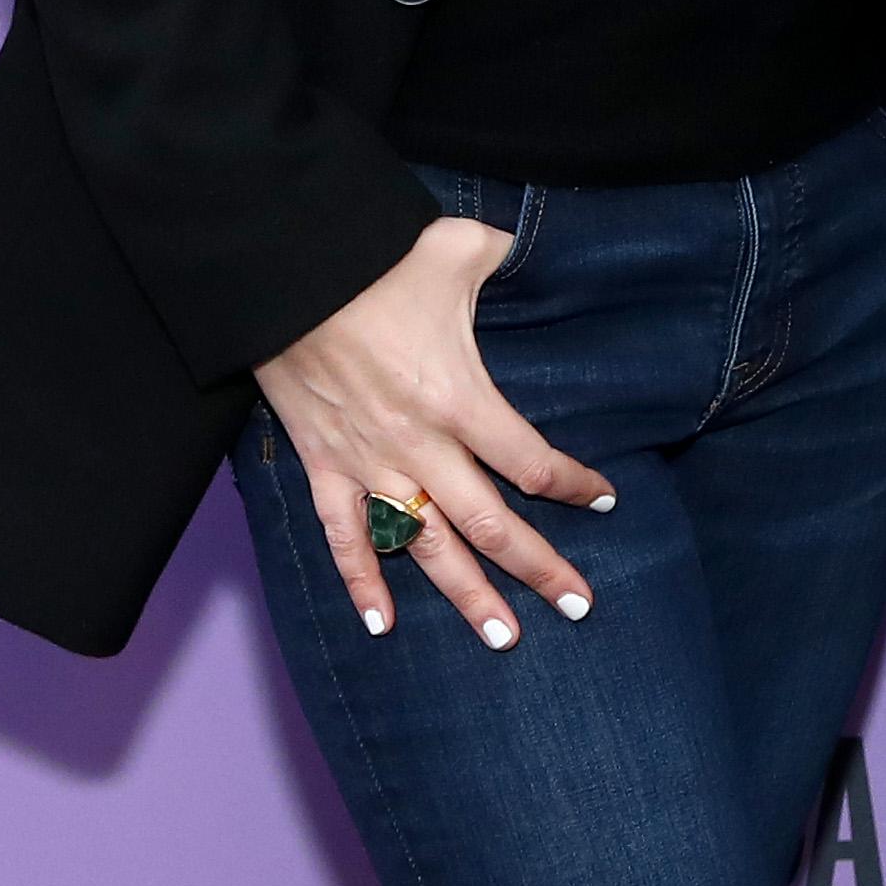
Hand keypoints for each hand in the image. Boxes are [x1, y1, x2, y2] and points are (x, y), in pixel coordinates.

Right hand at [250, 218, 615, 651]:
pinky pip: (342, 536)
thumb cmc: (374, 257)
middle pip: (490, 523)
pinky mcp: (321, 465)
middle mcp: (418, 444)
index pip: (531, 461)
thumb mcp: (462, 249)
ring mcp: (367, 462)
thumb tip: (547, 247)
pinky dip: (360, 582)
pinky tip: (380, 623)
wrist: (281, 274)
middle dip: (539, 568)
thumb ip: (514, 256)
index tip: (604, 501)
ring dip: (465, 595)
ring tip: (503, 639)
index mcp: (460, 398)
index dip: (574, 485)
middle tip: (579, 606)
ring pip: (424, 546)